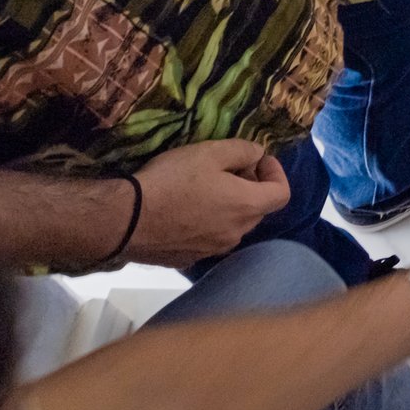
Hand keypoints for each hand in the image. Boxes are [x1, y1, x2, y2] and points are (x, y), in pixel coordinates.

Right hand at [130, 141, 289, 267]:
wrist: (127, 220)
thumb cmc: (173, 181)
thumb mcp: (210, 152)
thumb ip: (243, 151)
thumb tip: (257, 155)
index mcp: (246, 207)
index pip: (282, 194)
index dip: (276, 172)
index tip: (257, 159)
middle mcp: (235, 234)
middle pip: (258, 209)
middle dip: (251, 185)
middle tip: (229, 167)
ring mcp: (212, 250)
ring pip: (234, 224)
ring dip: (230, 204)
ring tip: (206, 185)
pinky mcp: (189, 258)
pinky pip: (211, 236)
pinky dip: (209, 220)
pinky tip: (185, 207)